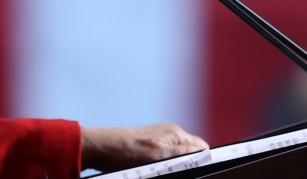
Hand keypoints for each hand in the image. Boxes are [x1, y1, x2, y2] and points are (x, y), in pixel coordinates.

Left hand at [80, 123, 207, 171]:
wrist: (100, 148)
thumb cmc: (125, 152)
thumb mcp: (159, 156)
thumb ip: (184, 153)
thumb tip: (206, 154)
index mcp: (176, 133)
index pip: (204, 149)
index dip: (206, 162)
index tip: (206, 172)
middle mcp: (171, 134)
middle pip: (193, 154)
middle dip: (191, 166)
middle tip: (184, 173)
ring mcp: (161, 139)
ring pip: (180, 158)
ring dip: (177, 167)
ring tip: (162, 172)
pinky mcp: (151, 146)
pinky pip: (167, 159)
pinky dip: (165, 167)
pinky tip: (154, 170)